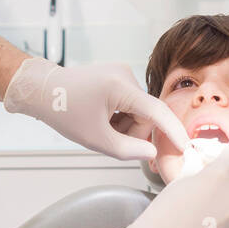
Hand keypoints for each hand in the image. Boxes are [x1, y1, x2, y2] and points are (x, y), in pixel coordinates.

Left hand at [2, 57, 189, 160]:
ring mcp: (121, 74)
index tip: (186, 146)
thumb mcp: (94, 138)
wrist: (42, 89)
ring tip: (100, 127)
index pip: (156, 111)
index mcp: (120, 86)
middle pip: (145, 115)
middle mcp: (125, 75)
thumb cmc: (63, 110)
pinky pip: (129, 103)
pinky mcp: (117, 77)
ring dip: (124, 125)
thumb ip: (126, 150)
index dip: (173, 131)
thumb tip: (151, 153)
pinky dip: (119, 116)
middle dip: (132, 132)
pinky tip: (102, 118)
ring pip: (137, 111)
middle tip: (108, 140)